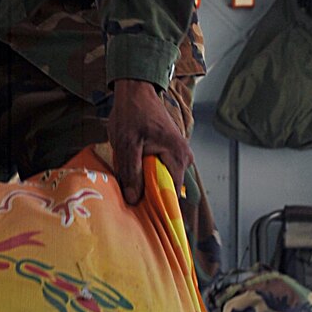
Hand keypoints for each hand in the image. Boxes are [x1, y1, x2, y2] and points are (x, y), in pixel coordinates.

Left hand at [108, 78, 191, 205]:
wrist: (135, 91)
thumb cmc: (132, 113)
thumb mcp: (126, 144)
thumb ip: (131, 172)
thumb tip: (134, 200)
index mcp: (178, 157)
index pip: (173, 193)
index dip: (159, 207)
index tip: (147, 220)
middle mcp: (184, 157)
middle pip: (168, 189)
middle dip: (151, 198)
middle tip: (132, 207)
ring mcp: (178, 155)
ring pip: (163, 181)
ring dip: (147, 187)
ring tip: (131, 194)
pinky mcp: (169, 153)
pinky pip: (160, 172)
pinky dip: (147, 177)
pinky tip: (134, 180)